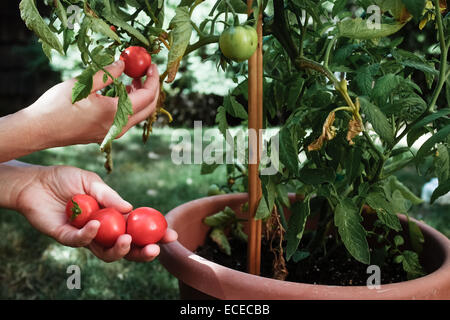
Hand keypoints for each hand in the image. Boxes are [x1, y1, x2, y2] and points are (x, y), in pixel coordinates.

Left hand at [12, 164, 176, 261]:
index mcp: (113, 217)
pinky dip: (90, 235)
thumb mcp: (92, 181)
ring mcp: (85, 236)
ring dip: (120, 250)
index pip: (138, 230)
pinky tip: (95, 223)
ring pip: (107, 253)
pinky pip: (81, 242)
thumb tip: (130, 209)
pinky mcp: (67, 237)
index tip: (171, 234)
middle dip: (143, 252)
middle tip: (154, 249)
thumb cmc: (65, 179)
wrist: (35, 181)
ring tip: (127, 239)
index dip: (154, 235)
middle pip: (127, 248)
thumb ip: (109, 195)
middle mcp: (102, 230)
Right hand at [28, 60, 158, 146]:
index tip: (152, 66)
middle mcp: (118, 127)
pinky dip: (129, 105)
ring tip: (132, 78)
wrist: (39, 130)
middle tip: (146, 72)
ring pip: (137, 115)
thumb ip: (107, 74)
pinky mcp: (105, 134)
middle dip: (151, 89)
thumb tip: (123, 64)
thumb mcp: (82, 84)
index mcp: (115, 114)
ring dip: (140, 96)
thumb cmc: (57, 106)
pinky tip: (120, 91)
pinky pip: (125, 119)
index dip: (152, 80)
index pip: (147, 96)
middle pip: (148, 108)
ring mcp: (112, 133)